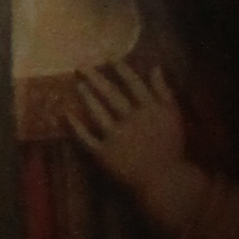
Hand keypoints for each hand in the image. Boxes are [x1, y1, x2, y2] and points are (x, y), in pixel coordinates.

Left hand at [67, 52, 192, 213]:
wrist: (165, 181)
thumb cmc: (172, 146)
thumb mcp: (173, 115)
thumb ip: (164, 91)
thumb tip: (155, 67)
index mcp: (150, 109)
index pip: (133, 84)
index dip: (121, 69)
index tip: (109, 57)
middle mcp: (132, 120)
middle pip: (111, 95)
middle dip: (95, 78)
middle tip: (82, 66)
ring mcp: (117, 137)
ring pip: (98, 113)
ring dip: (86, 97)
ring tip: (77, 84)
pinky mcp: (105, 154)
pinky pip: (87, 138)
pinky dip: (75, 127)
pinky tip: (66, 114)